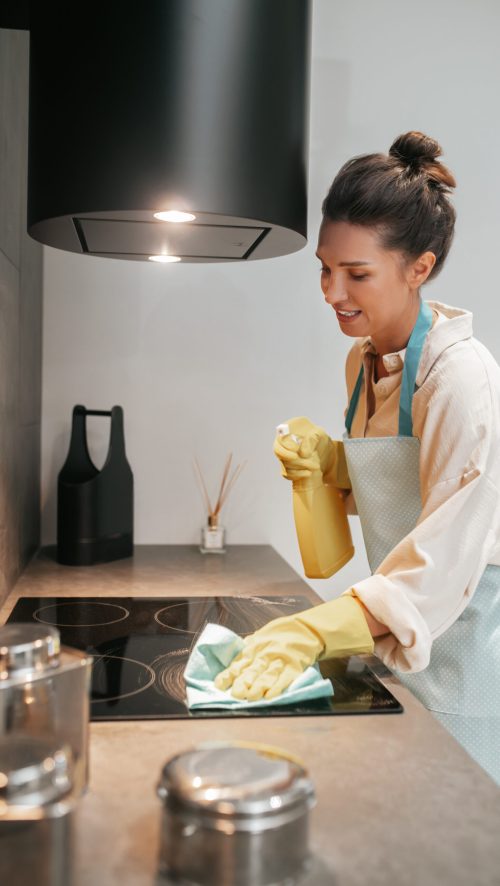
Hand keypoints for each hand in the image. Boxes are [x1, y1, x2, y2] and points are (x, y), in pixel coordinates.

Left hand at [214, 596, 373, 700]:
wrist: (304, 629)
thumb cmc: (278, 635)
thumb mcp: (258, 638)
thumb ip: (246, 650)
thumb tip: (230, 662)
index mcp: (253, 648)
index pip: (238, 663)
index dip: (228, 675)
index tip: (220, 685)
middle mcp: (264, 655)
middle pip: (252, 671)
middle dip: (243, 683)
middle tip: (236, 694)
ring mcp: (280, 661)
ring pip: (267, 675)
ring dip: (258, 687)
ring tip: (250, 697)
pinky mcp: (294, 667)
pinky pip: (284, 679)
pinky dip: (277, 688)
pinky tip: (269, 697)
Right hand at [273, 416, 334, 480]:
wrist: (321, 448)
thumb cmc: (317, 436)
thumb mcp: (319, 434)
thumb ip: (312, 440)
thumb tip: (303, 454)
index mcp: (286, 430)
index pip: (280, 438)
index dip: (287, 446)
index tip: (297, 450)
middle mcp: (281, 443)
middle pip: (279, 452)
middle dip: (294, 459)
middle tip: (310, 461)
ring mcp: (282, 455)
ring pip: (285, 464)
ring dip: (300, 467)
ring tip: (316, 466)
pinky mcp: (286, 466)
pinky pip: (287, 473)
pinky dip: (297, 475)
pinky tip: (309, 473)